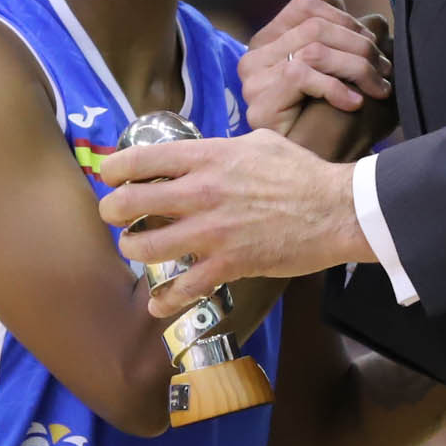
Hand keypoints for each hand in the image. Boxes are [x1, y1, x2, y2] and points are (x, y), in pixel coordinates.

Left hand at [93, 130, 371, 314]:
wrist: (335, 210)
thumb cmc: (302, 172)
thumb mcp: (258, 142)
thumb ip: (223, 148)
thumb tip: (207, 152)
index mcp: (207, 158)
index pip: (139, 160)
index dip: (113, 170)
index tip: (109, 176)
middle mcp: (200, 193)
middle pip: (128, 204)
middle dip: (112, 211)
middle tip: (115, 216)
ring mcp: (212, 232)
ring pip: (144, 247)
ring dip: (134, 250)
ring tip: (138, 249)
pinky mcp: (228, 265)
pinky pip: (182, 289)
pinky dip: (164, 300)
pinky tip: (157, 303)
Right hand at [242, 0, 393, 122]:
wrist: (321, 168)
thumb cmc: (332, 116)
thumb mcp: (337, 65)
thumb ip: (327, 23)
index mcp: (268, 40)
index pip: (306, 4)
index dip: (346, 18)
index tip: (374, 45)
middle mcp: (253, 56)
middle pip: (313, 26)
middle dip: (358, 46)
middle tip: (385, 70)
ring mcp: (252, 80)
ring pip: (311, 49)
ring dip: (355, 68)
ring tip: (378, 88)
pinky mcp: (260, 103)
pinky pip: (301, 75)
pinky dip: (336, 88)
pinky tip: (355, 104)